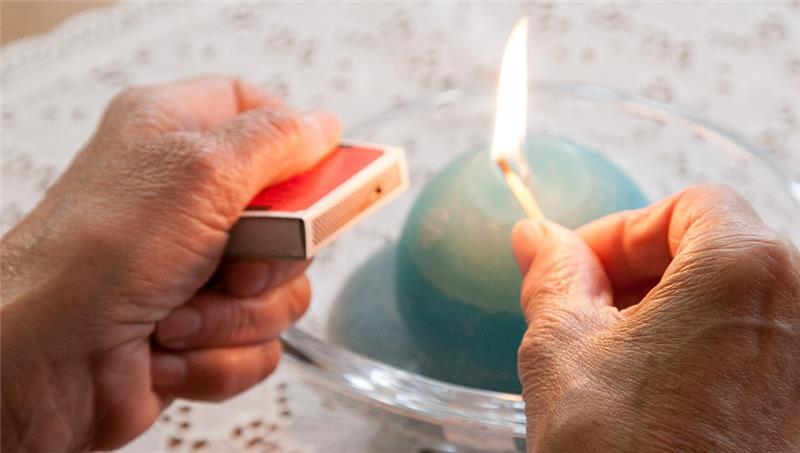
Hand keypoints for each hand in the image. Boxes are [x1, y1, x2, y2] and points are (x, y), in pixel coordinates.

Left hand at [1, 77, 339, 450]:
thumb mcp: (197, 171)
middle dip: (271, 259)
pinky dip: (220, 356)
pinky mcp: (204, 326)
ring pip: (283, 290)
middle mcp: (191, 199)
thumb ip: (275, 139)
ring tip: (180, 316)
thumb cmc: (93, 258)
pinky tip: (170, 350)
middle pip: (293, 217)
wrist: (42, 365)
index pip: (262, 115)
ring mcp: (200, 266)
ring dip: (236, 315)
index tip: (314, 181)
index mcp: (178, 135)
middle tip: (233, 262)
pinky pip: (260, 342)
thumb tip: (324, 127)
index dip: (298, 149)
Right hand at [511, 185, 799, 451]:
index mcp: (747, 268)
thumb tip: (536, 238)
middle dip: (639, 274)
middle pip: (716, 250)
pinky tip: (655, 394)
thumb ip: (553, 276)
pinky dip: (703, 352)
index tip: (576, 269)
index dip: (620, 231)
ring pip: (734, 303)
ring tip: (612, 362)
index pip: (686, 206)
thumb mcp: (562, 349)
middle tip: (584, 315)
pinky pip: (756, 350)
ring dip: (667, 314)